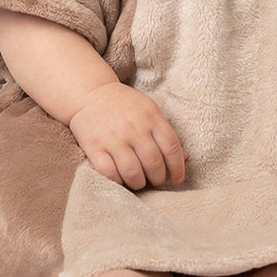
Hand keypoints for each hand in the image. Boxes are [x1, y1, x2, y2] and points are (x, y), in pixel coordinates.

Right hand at [68, 83, 186, 189]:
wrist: (91, 94)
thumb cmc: (125, 106)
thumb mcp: (149, 111)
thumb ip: (165, 134)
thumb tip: (185, 159)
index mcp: (151, 117)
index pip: (171, 147)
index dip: (177, 167)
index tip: (177, 179)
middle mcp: (133, 127)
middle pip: (153, 163)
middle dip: (158, 178)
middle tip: (156, 181)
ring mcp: (113, 138)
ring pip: (132, 172)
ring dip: (139, 183)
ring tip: (139, 181)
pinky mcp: (94, 147)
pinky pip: (109, 173)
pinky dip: (118, 181)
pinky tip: (121, 178)